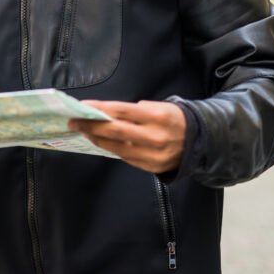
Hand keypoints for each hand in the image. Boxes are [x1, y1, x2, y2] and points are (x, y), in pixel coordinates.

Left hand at [69, 100, 185, 173]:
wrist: (199, 141)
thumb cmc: (174, 119)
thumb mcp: (159, 106)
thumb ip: (133, 111)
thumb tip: (105, 112)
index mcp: (156, 116)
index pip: (120, 111)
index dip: (98, 109)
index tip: (82, 106)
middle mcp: (154, 136)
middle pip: (114, 131)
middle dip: (91, 126)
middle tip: (74, 121)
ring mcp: (152, 155)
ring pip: (117, 148)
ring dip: (97, 139)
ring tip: (84, 131)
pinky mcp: (151, 167)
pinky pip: (125, 157)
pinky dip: (111, 148)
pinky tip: (101, 142)